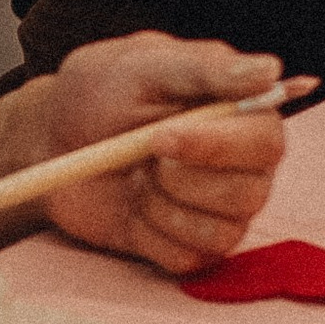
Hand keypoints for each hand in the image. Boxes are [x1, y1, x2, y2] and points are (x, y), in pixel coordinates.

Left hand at [30, 35, 293, 274]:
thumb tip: (269, 70)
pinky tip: (134, 205)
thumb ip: (205, 68)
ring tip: (137, 175)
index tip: (161, 137)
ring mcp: (221, 211)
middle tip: (142, 156)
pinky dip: (148, 233)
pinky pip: (185, 257)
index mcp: (243, 115)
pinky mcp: (193, 247)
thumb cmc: (103, 94)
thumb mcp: (145, 66)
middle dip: (183, 180)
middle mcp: (244, 166)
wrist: (56, 141)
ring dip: (162, 205)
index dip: (217, 147)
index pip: (266, 143)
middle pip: (250, 194)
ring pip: (219, 232)